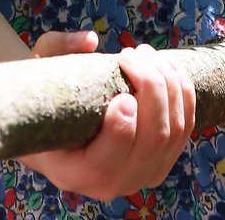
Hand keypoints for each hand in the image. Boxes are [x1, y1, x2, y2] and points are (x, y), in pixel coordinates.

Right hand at [21, 36, 195, 201]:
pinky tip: (167, 65)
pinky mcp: (163, 158)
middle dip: (151, 87)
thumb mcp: (39, 71)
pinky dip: (183, 92)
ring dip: (167, 82)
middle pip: (151, 141)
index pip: (104, 165)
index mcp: (74, 173)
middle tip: (130, 52)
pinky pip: (185, 126)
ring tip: (145, 53)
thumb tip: (90, 40)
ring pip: (173, 131)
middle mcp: (112, 183)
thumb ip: (57, 51)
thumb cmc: (47, 96)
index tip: (122, 95)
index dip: (120, 131)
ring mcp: (143, 173)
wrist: (61, 123)